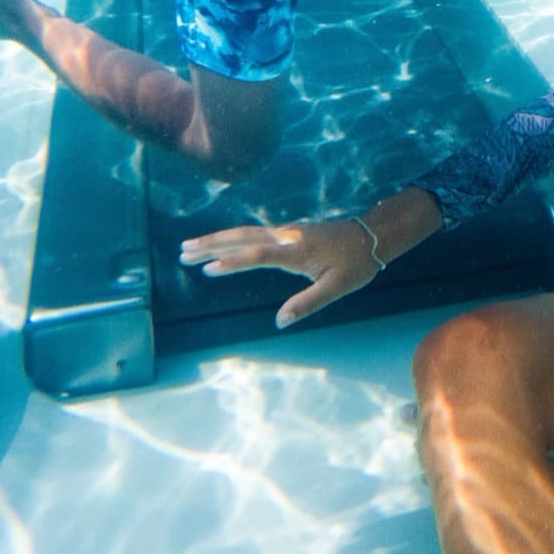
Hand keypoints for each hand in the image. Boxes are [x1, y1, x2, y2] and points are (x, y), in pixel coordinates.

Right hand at [179, 215, 382, 327]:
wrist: (371, 235)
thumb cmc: (356, 264)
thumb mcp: (337, 288)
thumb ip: (308, 303)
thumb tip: (279, 322)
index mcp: (297, 251)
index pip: (259, 255)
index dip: (234, 263)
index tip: (209, 269)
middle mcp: (287, 236)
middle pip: (242, 237)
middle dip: (211, 244)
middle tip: (182, 252)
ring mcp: (285, 231)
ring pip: (244, 233)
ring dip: (215, 239)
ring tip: (188, 247)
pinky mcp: (286, 232)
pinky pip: (252, 233)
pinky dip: (230, 238)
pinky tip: (217, 244)